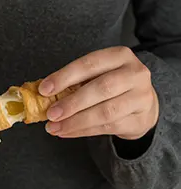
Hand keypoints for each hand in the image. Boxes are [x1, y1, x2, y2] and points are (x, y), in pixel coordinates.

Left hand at [39, 47, 158, 139]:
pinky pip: (107, 127)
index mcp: (120, 56)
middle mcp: (134, 74)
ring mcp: (140, 97)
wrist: (144, 106)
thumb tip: (45, 94)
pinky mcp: (139, 119)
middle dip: (72, 103)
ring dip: (76, 122)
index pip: (89, 64)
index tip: (44, 89)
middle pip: (100, 88)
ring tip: (55, 127)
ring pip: (105, 112)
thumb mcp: (99, 75)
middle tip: (51, 114)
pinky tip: (68, 132)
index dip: (65, 77)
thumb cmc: (115, 87)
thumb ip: (76, 82)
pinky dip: (83, 131)